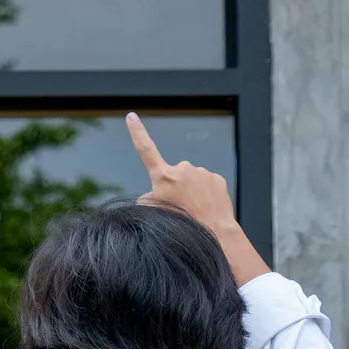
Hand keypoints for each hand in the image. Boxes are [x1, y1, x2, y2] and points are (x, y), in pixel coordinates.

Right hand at [126, 112, 269, 286]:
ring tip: (194, 209)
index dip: (137, 132)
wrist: (214, 231)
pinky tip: (206, 206)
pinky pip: (206, 183)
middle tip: (179, 206)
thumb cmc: (182, 225)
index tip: (131, 116)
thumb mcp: (155, 214)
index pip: (146, 150)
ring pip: (191, 179)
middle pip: (173, 174)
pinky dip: (205, 193)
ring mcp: (201, 172)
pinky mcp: (216, 178)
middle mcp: (182, 169)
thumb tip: (150, 196)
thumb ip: (147, 200)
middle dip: (174, 186)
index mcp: (164, 177)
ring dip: (191, 190)